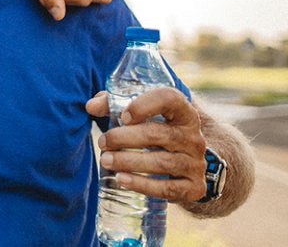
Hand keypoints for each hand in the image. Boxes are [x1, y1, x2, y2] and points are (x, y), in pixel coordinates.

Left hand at [86, 88, 207, 201]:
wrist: (185, 166)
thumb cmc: (156, 132)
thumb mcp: (141, 115)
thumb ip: (114, 105)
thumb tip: (91, 106)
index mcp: (183, 113)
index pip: (170, 99)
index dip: (144, 105)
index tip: (122, 116)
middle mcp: (194, 137)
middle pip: (159, 134)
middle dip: (124, 138)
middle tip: (102, 142)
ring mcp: (196, 164)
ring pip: (162, 162)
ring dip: (129, 161)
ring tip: (105, 160)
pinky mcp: (194, 188)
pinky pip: (168, 189)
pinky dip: (142, 185)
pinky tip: (121, 179)